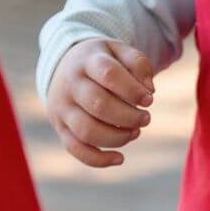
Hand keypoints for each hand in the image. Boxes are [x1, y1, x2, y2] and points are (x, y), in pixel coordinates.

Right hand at [47, 38, 154, 167]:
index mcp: (87, 60)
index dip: (132, 90)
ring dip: (117, 137)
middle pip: (98, 105)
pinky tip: (120, 158)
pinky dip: (98, 159)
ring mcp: (62, 108)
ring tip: (135, 132)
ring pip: (87, 131)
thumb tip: (149, 91)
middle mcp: (70, 84)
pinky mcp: (60, 127)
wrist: (66, 66)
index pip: (109, 74)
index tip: (149, 98)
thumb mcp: (120, 51)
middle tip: (146, 118)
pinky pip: (75, 149)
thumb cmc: (102, 61)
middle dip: (129, 116)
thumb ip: (139, 64)